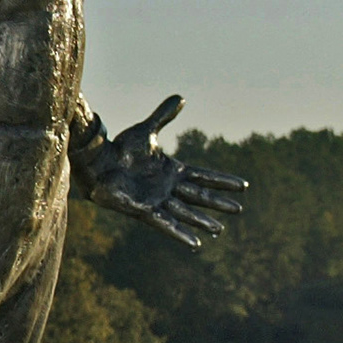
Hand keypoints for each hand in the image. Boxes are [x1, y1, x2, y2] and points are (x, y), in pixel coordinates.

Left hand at [81, 94, 248, 248]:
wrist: (98, 163)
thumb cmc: (120, 149)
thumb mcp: (147, 130)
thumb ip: (164, 116)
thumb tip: (181, 98)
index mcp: (173, 170)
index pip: (204, 176)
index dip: (222, 181)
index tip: (243, 185)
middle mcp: (169, 187)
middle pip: (200, 196)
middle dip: (218, 203)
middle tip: (238, 209)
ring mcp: (158, 200)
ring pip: (187, 213)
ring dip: (203, 222)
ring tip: (219, 230)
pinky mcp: (146, 210)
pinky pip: (167, 224)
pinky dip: (181, 234)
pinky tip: (195, 244)